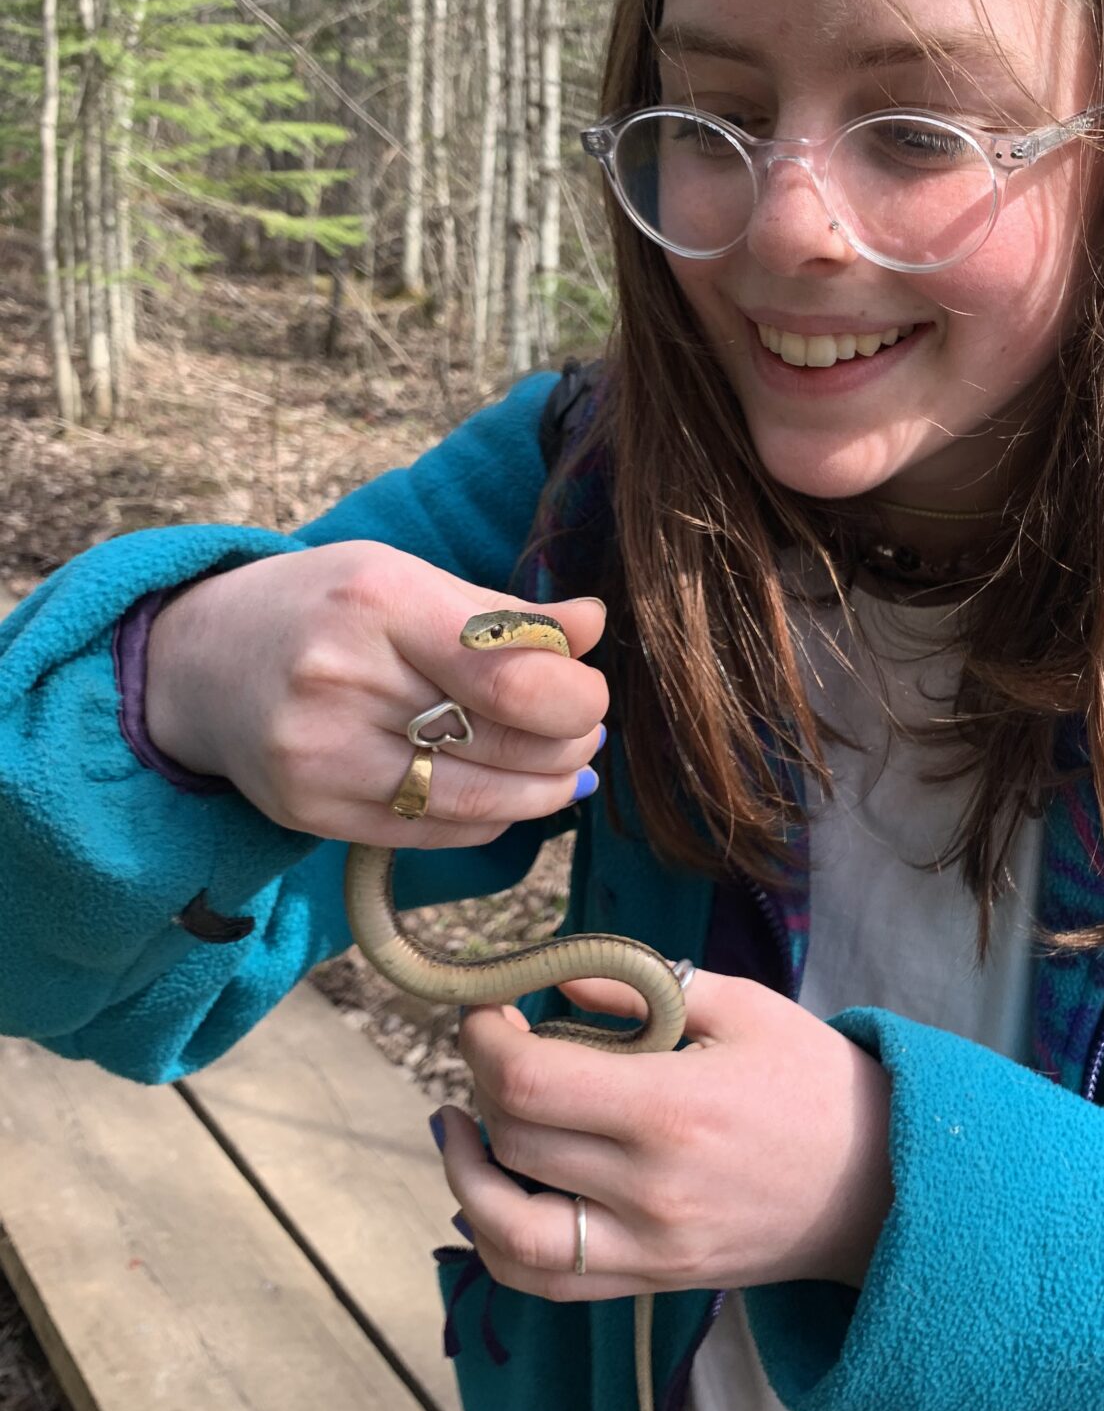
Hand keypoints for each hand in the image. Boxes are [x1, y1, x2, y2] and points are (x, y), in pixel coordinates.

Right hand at [144, 541, 607, 847]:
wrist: (200, 663)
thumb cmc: (323, 608)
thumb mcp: (404, 578)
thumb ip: (501, 612)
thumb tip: (595, 624)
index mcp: (378, 602)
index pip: (510, 674)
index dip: (575, 696)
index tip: (590, 691)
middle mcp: (342, 680)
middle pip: (500, 739)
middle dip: (568, 742)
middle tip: (586, 733)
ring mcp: (320, 754)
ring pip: (474, 799)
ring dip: (541, 792)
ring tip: (566, 771)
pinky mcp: (310, 811)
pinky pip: (431, 832)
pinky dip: (487, 818)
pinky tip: (507, 796)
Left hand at [434, 969, 893, 1299]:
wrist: (880, 1187)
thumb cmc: (812, 1081)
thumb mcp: (741, 1006)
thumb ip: (641, 985)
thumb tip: (553, 979)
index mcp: (673, 1109)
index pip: (529, 1084)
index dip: (485, 1039)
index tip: (488, 1005)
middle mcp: (650, 1190)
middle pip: (512, 1143)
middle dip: (481, 1082)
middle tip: (495, 1043)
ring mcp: (647, 1248)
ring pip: (507, 1232)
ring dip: (465, 1174)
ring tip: (458, 1123)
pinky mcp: (650, 1280)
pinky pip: (545, 1279)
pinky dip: (497, 1240)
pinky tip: (492, 1188)